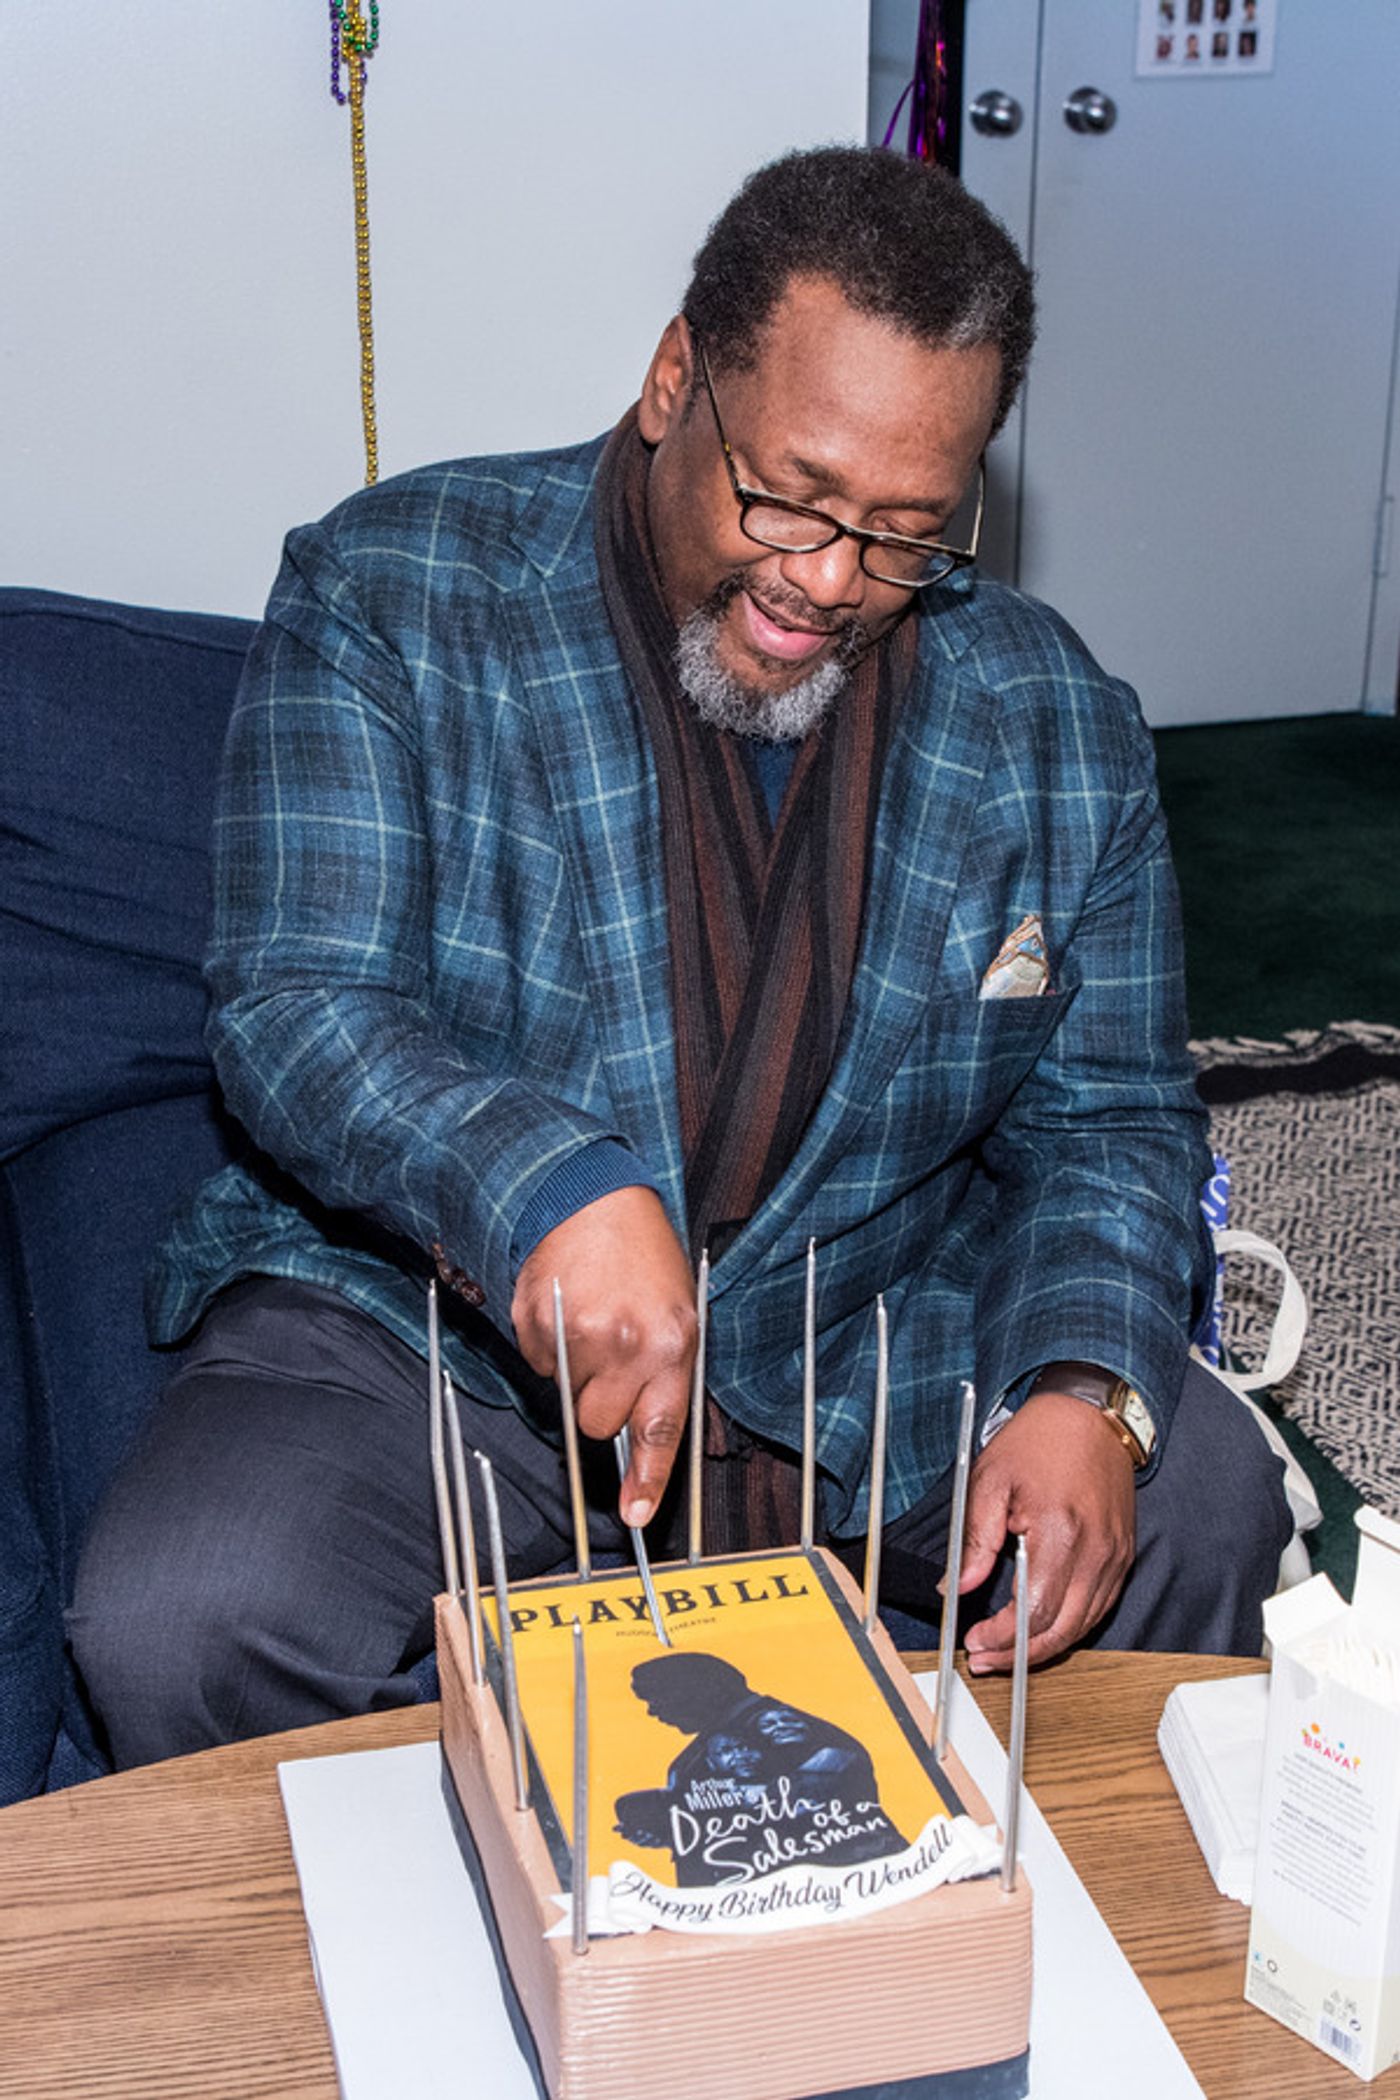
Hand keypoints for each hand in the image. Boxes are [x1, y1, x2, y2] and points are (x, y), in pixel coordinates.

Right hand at [511, 1187, 696, 1527]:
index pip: (659, 1429)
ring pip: (566, 1395)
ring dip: (574, 1370)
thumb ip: (664, 1373)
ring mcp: (578, 1334)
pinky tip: (566, 1306)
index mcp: (672, 1343)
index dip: (647, 1479)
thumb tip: (637, 1437)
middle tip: (608, 1358)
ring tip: (589, 1318)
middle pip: (600, 1423)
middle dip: (599, 1403)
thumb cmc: (642, 1256)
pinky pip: (537, 1364)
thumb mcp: (678, 1311)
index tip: (635, 1516)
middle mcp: (627, 1344)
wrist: (592, 1194)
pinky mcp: (537, 1322)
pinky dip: (547, 1346)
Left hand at [956, 1389, 1136, 1672]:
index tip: (974, 1641)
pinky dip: (1070, 1626)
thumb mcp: (990, 1480)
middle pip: (1062, 1630)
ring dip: (1046, 1647)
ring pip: (1084, 1626)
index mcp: (1061, 1532)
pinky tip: (1042, 1629)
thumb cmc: (1038, 1441)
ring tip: (1007, 1653)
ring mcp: (1115, 1556)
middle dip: (1020, 1654)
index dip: (1002, 1637)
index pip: (1034, 1611)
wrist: (1089, 1415)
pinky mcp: (1123, 1555)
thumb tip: (956, 1587)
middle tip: (985, 1660)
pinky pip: (1099, 1607)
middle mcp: (1096, 1551)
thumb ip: (975, 1539)